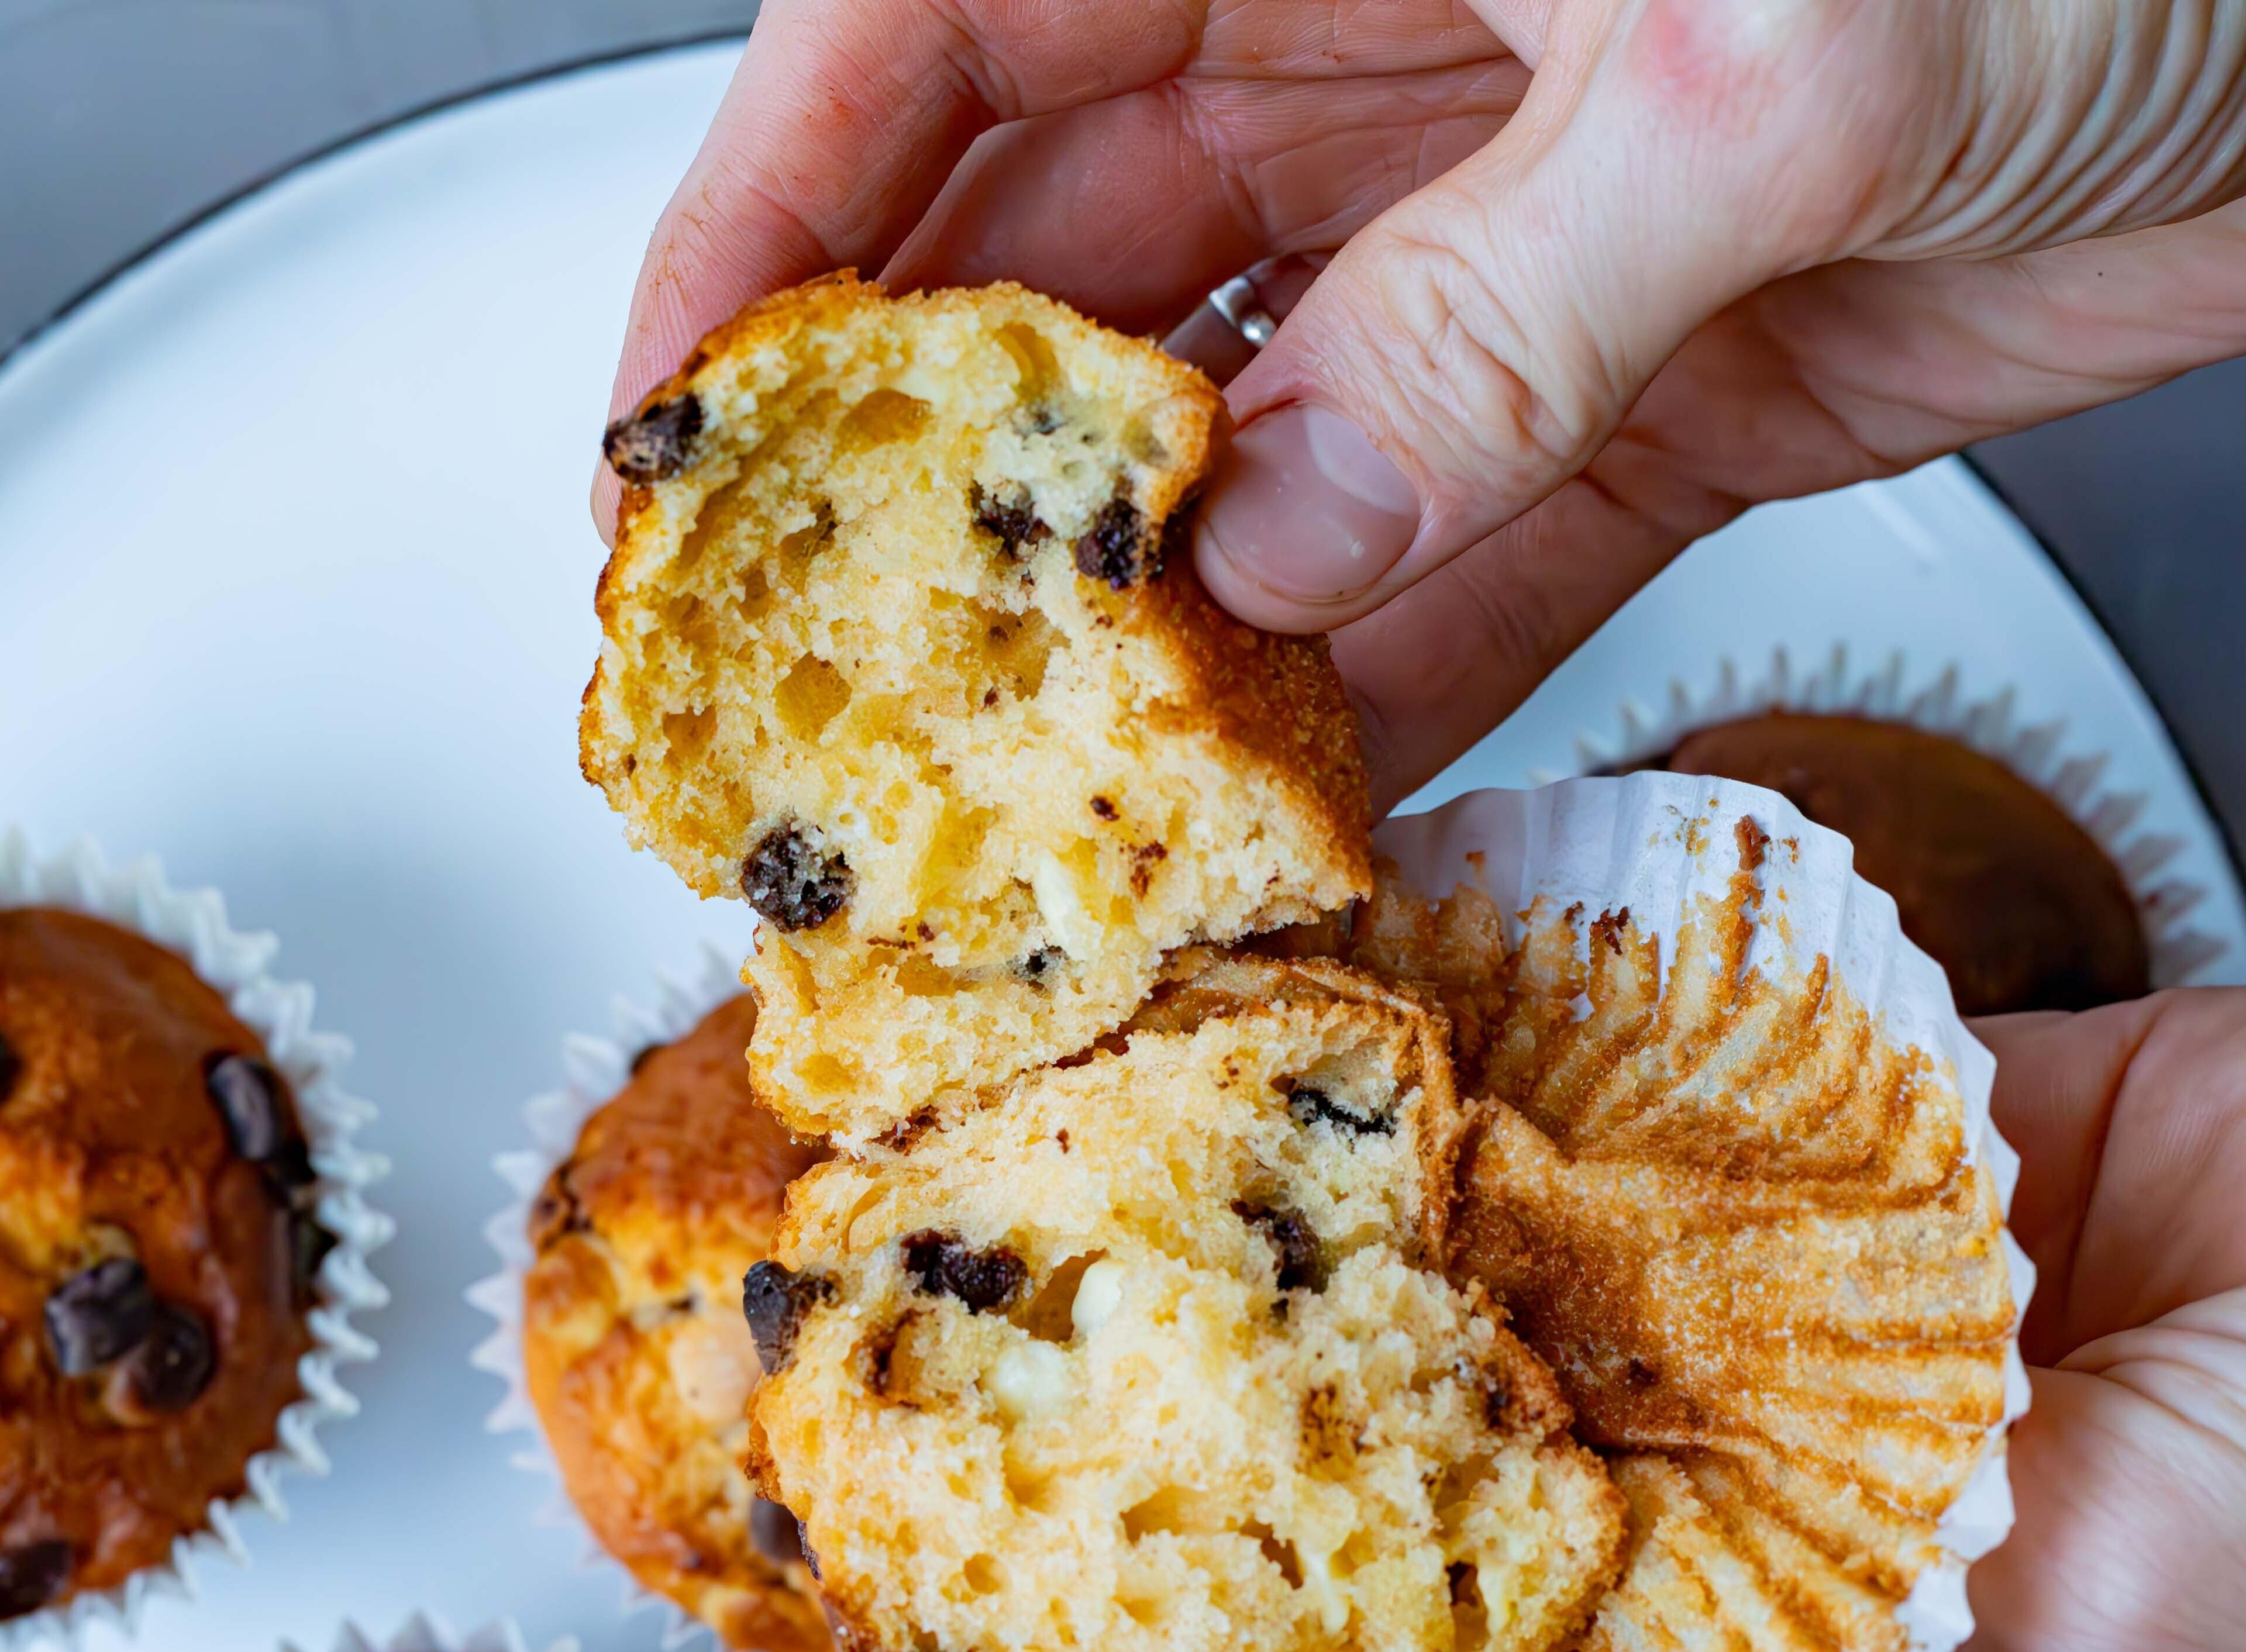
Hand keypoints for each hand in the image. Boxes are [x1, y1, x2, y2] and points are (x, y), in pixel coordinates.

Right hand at [600, 0, 2245, 807]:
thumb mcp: (1773, 38)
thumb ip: (1497, 307)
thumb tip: (1290, 527)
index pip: (939, 21)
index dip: (771, 218)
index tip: (680, 408)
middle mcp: (1388, 42)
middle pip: (1073, 272)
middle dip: (965, 475)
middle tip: (878, 660)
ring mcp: (1503, 234)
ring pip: (1257, 447)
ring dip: (1173, 614)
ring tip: (1079, 764)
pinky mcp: (1635, 383)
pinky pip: (1452, 550)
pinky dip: (1383, 668)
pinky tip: (1302, 775)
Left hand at [913, 991, 2245, 1651]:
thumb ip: (2117, 1596)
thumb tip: (1980, 1543)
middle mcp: (1727, 1637)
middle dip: (1181, 1648)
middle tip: (981, 1562)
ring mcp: (1719, 1440)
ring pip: (1443, 1449)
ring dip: (1280, 1390)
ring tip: (1096, 1313)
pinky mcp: (1743, 1266)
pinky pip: (1548, 1228)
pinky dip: (1442, 1166)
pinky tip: (1331, 1094)